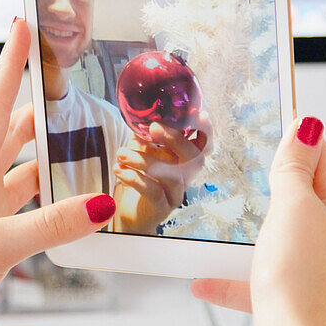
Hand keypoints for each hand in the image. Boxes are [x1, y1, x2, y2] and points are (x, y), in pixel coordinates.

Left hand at [0, 19, 114, 325]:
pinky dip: (56, 198)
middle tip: (69, 78)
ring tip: (88, 133)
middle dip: (39, 104)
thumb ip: (48, 226)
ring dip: (52, 153)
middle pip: (13, 132)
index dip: (12, 66)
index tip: (25, 24)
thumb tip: (99, 203)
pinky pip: (34, 207)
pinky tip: (78, 198)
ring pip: (26, 169)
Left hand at [111, 114, 209, 233]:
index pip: (204, 145)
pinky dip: (134, 178)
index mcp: (183, 160)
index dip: (206, 131)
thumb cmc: (139, 178)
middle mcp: (185, 177)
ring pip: (171, 175)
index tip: (199, 114)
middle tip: (153, 128)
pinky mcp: (162, 208)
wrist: (129, 212)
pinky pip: (153, 191)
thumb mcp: (142, 153)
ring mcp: (176, 194)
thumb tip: (139, 120)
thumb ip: (144, 138)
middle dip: (175, 139)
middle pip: (195, 158)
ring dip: (144, 160)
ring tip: (122, 153)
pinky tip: (119, 170)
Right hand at [190, 117, 325, 325]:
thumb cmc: (300, 278)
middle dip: (270, 184)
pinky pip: (261, 278)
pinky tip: (203, 279)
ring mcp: (318, 269)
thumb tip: (308, 126)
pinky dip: (234, 275)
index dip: (296, 140)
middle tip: (237, 166)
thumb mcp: (295, 206)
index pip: (324, 157)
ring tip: (219, 220)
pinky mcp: (296, 297)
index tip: (264, 126)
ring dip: (250, 232)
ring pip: (281, 237)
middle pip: (303, 195)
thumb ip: (296, 166)